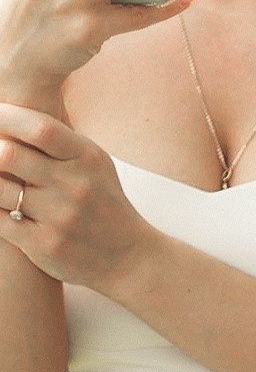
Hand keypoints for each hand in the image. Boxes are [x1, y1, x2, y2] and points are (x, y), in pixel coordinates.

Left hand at [0, 102, 158, 291]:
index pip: (40, 128)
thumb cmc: (102, 202)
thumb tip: (13, 115)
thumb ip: (59, 142)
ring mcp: (59, 216)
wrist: (128, 256)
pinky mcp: (43, 244)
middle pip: (9, 156)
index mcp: (87, 158)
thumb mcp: (93, 165)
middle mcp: (75, 185)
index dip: (5, 117)